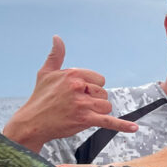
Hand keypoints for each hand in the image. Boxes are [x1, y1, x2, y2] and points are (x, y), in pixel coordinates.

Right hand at [2, 36, 138, 151]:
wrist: (32, 122)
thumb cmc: (40, 97)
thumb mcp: (46, 73)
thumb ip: (56, 55)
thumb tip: (57, 37)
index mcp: (73, 74)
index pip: (99, 79)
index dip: (92, 87)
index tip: (79, 93)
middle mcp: (78, 87)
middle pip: (103, 93)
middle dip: (95, 100)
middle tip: (76, 105)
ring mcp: (82, 104)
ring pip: (106, 106)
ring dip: (98, 112)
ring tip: (80, 114)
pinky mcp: (84, 120)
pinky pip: (108, 121)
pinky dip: (122, 125)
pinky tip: (134, 128)